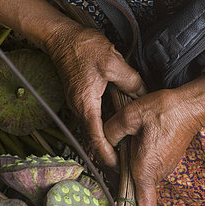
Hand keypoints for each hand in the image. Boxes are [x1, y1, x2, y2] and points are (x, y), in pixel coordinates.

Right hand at [44, 21, 144, 167]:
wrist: (63, 37)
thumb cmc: (83, 47)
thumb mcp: (112, 62)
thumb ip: (130, 81)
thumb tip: (142, 94)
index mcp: (86, 104)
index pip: (96, 138)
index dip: (107, 156)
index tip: (118, 168)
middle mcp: (79, 108)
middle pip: (93, 138)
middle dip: (108, 154)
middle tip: (127, 164)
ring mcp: (79, 103)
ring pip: (93, 129)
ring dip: (106, 141)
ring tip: (125, 151)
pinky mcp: (81, 97)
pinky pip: (93, 118)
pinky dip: (104, 128)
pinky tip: (117, 128)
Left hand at [104, 86, 204, 205]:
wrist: (190, 106)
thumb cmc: (164, 111)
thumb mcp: (129, 116)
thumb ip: (110, 132)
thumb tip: (101, 142)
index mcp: (146, 168)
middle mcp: (157, 172)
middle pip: (135, 190)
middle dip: (119, 182)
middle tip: (106, 165)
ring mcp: (164, 167)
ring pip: (141, 177)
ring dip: (128, 168)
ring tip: (118, 150)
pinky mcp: (166, 159)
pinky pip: (149, 167)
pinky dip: (137, 161)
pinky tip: (131, 143)